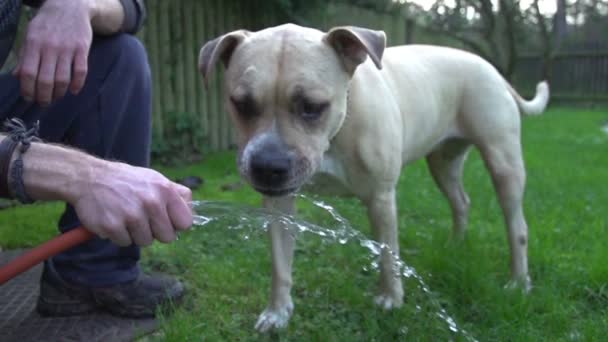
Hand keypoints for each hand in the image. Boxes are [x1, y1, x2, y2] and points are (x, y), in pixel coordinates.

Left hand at [13, 0, 95, 104]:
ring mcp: (67, 48)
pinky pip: (81, 71)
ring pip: (63, 79)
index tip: (28, 98)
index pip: (27, 73)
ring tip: (57, 97)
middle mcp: (50, 47)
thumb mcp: (31, 35)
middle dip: (44, 96)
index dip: (27, 89)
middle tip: (44, 103)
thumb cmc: (48, 23)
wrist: (70, 6)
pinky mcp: (82, 49)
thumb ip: (24, 55)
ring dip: (59, 93)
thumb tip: (17, 76)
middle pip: (45, 80)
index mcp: (33, 43)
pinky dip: (77, 84)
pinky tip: (74, 90)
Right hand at [71, 160, 193, 246]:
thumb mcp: (156, 179)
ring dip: (136, 234)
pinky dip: (119, 235)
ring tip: (127, 216)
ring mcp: (131, 215)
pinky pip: (125, 243)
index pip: (186, 223)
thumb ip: (177, 195)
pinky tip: (115, 219)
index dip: (176, 225)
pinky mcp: (113, 226)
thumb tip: (193, 213)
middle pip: (167, 237)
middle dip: (156, 232)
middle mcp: (151, 202)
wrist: (90, 177)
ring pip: (146, 242)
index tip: (167, 220)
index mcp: (165, 190)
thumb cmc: (128, 181)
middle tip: (143, 218)